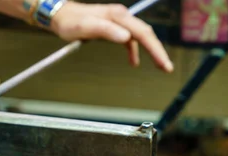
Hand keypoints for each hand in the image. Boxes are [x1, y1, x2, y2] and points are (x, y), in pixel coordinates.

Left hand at [50, 2, 173, 72]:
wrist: (60, 15)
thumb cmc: (70, 22)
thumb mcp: (85, 27)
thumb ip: (105, 31)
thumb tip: (126, 37)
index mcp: (117, 16)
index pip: (142, 33)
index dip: (154, 49)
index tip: (163, 63)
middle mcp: (121, 16)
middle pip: (145, 34)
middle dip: (158, 51)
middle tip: (167, 68)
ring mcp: (118, 22)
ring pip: (140, 36)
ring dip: (150, 51)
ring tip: (160, 66)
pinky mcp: (113, 27)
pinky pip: (129, 39)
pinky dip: (134, 50)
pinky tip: (134, 62)